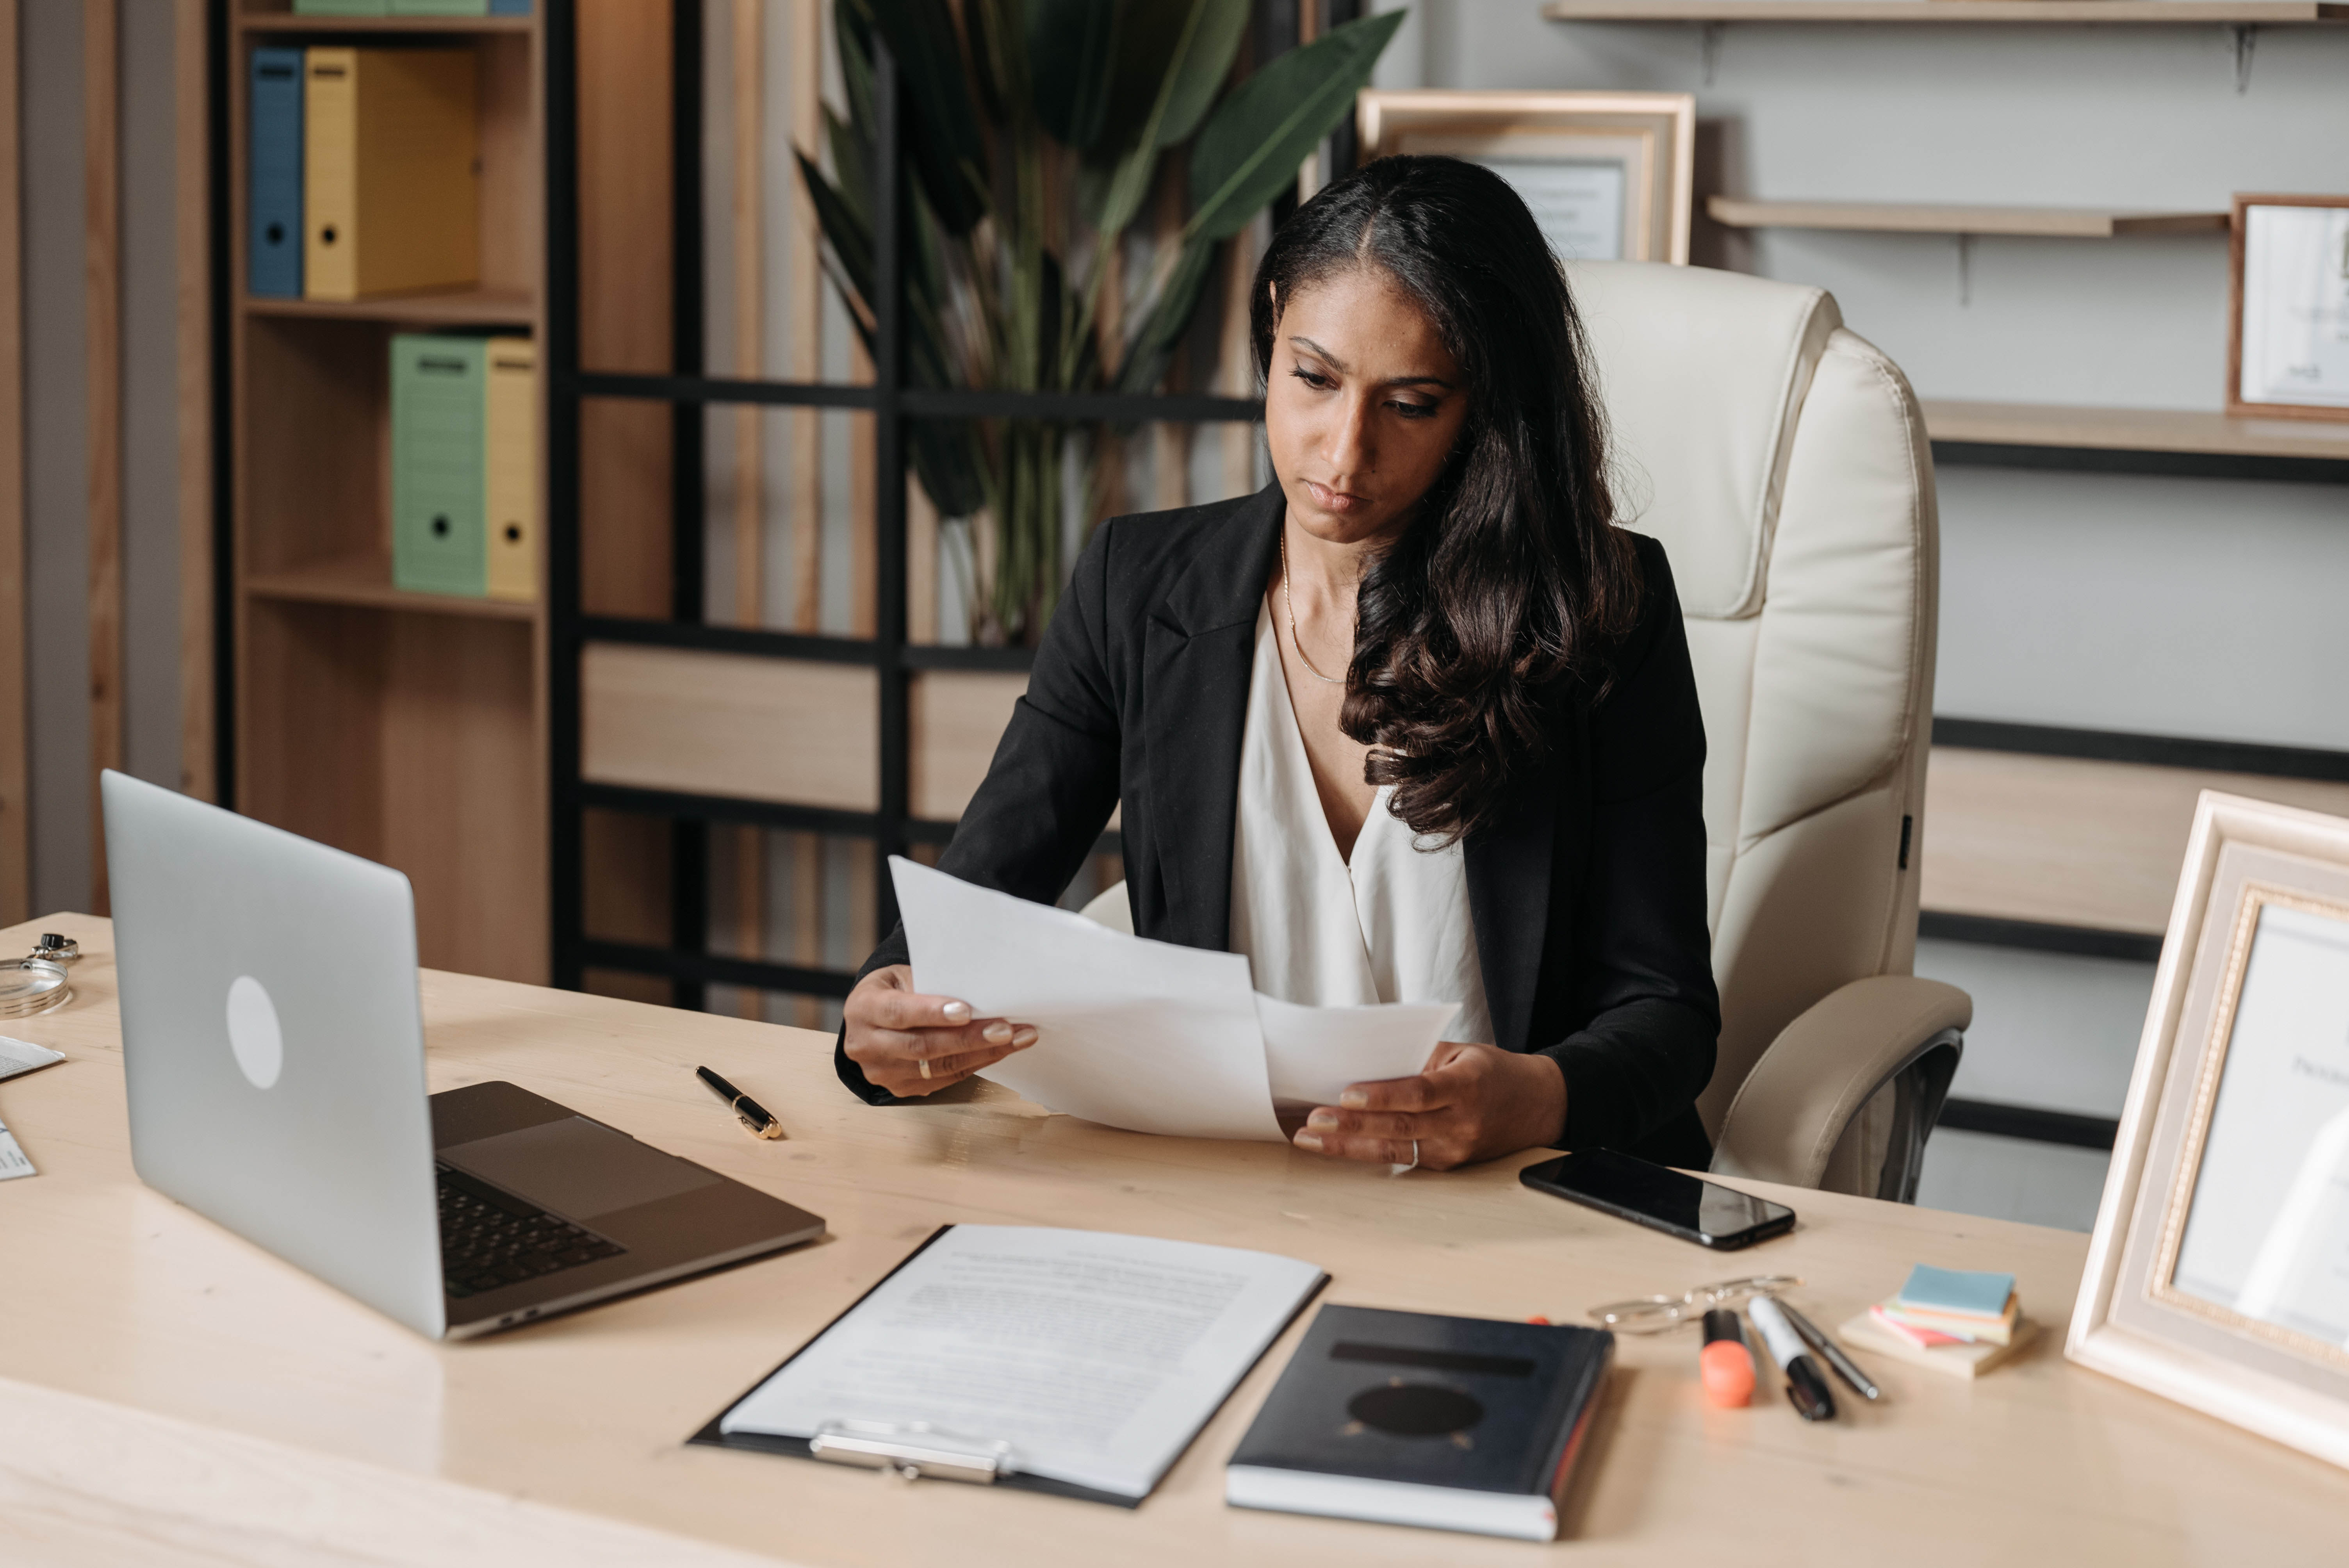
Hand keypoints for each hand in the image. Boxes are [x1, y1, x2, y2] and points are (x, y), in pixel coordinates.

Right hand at [843, 965, 1034, 1096]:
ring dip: (983, 1053)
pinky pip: (945, 1078)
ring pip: (938, 1066)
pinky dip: (976, 1063)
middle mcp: (867, 1045)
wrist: (870, 1020)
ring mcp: (883, 1072)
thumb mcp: (902, 976)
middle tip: (1007, 1029)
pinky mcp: (901, 1088)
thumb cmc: (894, 990)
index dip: (932, 1012)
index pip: (899, 1012)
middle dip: (969, 1038)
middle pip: (923, 1045)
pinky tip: (1000, 1050)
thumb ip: (929, 985)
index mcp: (864, 1008)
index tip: (966, 1011)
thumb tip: (979, 993)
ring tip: (1017, 1038)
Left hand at [1292, 1042, 1566, 1169]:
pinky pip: (1403, 1158)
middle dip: (1351, 1125)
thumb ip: (1418, 1058)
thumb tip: (1366, 1062)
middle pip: (1399, 1128)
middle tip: (1313, 1122)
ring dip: (1348, 1146)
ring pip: (1394, 1150)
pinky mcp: (1447, 1165)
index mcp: (1465, 1086)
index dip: (1382, 1096)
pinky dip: (1368, 1150)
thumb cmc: (1493, 1073)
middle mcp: (1460, 1123)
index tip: (1347, 1093)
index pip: (1419, 1093)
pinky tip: (1338, 1145)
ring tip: (1312, 1140)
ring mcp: (1454, 1149)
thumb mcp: (1461, 1052)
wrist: (1537, 1106)